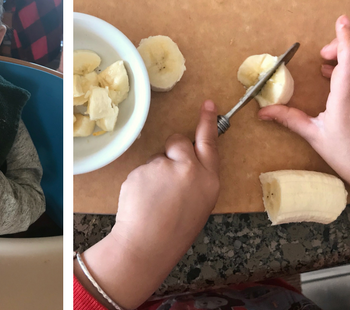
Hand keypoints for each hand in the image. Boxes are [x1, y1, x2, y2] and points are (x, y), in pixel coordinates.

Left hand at [75, 100, 219, 309]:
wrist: (148, 244)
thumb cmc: (174, 230)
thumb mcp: (199, 204)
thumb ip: (196, 179)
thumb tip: (182, 163)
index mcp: (209, 181)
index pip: (209, 143)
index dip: (208, 122)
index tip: (208, 104)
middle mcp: (190, 170)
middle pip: (178, 141)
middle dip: (172, 150)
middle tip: (165, 175)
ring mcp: (165, 168)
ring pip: (157, 157)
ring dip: (155, 171)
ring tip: (154, 198)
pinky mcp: (143, 169)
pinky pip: (142, 168)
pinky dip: (140, 180)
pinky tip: (142, 199)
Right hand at [258, 15, 349, 201]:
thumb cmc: (346, 155)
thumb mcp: (314, 136)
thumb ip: (289, 118)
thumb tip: (262, 111)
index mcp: (346, 103)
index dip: (346, 40)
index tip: (341, 21)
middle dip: (345, 44)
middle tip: (324, 55)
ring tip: (330, 64)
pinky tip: (340, 76)